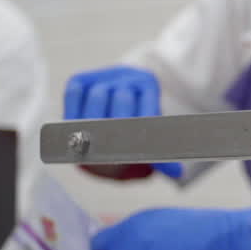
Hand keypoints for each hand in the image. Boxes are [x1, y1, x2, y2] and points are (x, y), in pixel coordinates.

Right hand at [62, 65, 180, 178]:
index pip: (147, 110)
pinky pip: (74, 92)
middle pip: (122, 100)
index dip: (139, 132)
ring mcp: (105, 75)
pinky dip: (73, 109)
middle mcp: (128, 76)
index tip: (131, 150)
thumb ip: (159, 151)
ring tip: (90, 140)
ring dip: (92, 119)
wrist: (117, 91)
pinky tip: (74, 125)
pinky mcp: (82, 78)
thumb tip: (178, 174)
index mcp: (150, 85)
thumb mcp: (148, 130)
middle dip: (115, 126)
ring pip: (98, 96)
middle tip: (108, 147)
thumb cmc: (134, 119)